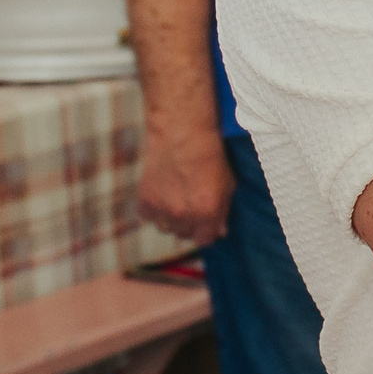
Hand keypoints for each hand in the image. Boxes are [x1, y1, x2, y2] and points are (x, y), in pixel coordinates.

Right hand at [135, 124, 236, 245]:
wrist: (182, 133)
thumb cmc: (210, 156)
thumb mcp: (227, 183)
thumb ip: (223, 211)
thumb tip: (221, 232)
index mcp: (206, 212)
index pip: (205, 240)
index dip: (206, 231)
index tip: (206, 223)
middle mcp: (183, 215)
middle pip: (184, 235)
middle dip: (190, 224)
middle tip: (191, 205)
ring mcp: (162, 209)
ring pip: (165, 228)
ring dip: (171, 219)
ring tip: (176, 198)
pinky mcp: (145, 200)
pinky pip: (148, 216)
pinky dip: (154, 209)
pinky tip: (162, 192)